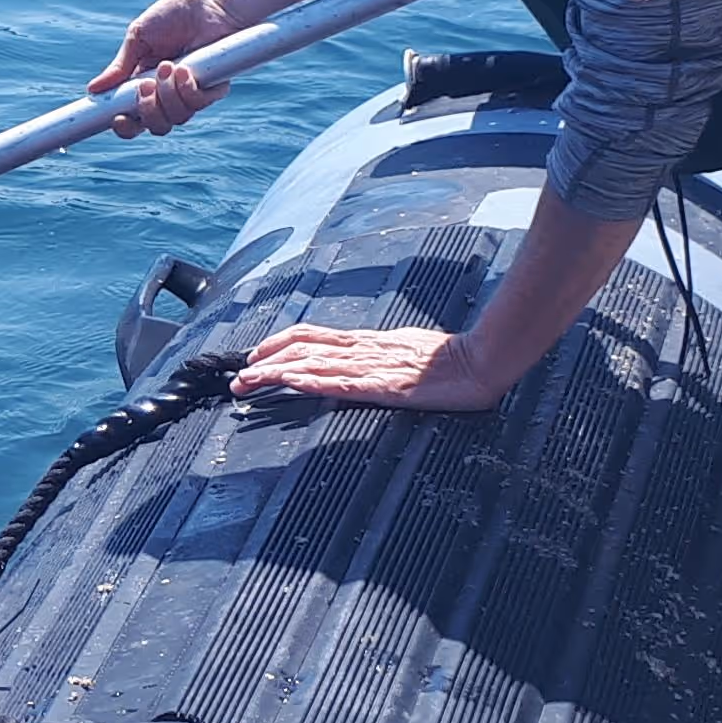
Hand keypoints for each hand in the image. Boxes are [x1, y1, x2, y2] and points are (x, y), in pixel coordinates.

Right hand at [86, 0, 238, 136]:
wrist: (206, 2)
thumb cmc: (172, 15)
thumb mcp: (138, 39)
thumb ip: (119, 67)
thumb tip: (93, 89)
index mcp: (145, 85)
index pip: (134, 118)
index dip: (126, 126)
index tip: (118, 118)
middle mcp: (169, 95)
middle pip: (157, 126)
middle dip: (149, 111)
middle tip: (146, 86)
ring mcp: (192, 94)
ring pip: (177, 118)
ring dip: (168, 94)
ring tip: (168, 66)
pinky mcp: (214, 88)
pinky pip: (199, 104)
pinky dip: (188, 89)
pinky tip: (185, 68)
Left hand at [231, 320, 510, 411]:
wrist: (483, 361)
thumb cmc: (449, 360)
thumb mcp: (403, 352)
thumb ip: (377, 356)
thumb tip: (350, 363)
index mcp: (367, 341)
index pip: (312, 335)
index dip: (278, 343)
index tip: (254, 356)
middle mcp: (364, 350)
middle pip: (304, 349)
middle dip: (265, 363)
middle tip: (237, 380)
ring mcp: (375, 368)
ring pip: (316, 364)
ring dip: (277, 373)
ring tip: (249, 383)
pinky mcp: (389, 387)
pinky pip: (346, 384)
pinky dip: (317, 382)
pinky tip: (295, 384)